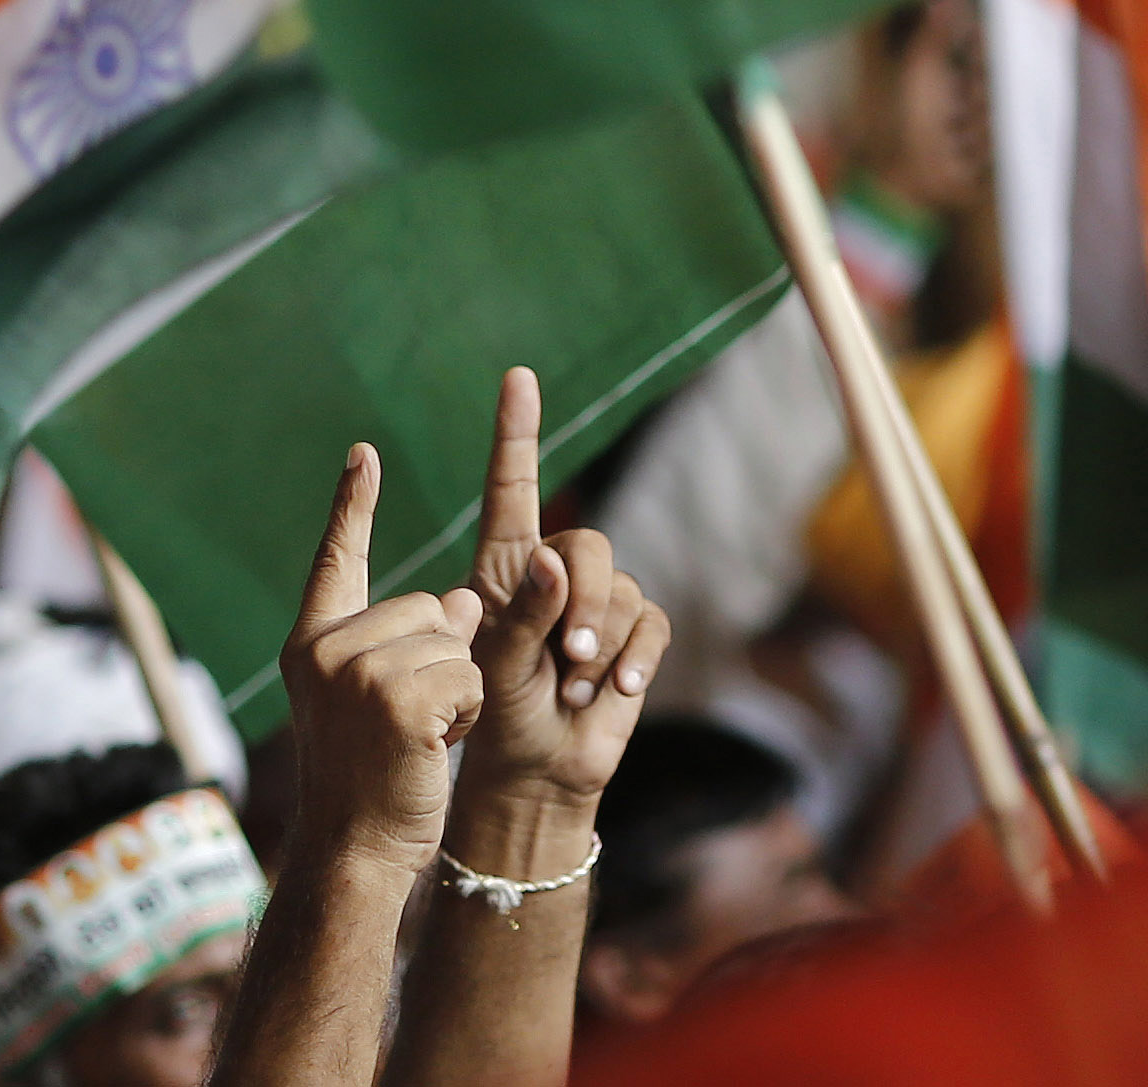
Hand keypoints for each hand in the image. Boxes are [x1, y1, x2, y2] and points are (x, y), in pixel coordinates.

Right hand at [279, 443, 485, 881]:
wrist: (353, 854)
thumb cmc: (369, 780)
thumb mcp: (378, 698)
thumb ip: (408, 641)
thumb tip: (461, 596)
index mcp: (311, 642)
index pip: (338, 559)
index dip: (354, 505)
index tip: (366, 453)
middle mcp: (326, 648)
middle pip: (425, 605)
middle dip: (441, 657)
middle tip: (409, 722)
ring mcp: (358, 672)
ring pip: (453, 642)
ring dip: (459, 690)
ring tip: (420, 740)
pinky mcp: (398, 699)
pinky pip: (467, 675)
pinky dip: (468, 711)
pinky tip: (435, 748)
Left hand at [460, 367, 669, 819]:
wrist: (537, 771)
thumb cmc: (499, 714)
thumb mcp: (495, 664)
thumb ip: (522, 614)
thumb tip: (550, 561)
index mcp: (504, 565)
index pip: (510, 487)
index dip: (516, 431)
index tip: (517, 376)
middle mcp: (552, 572)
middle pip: (585, 544)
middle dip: (583, 599)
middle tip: (569, 656)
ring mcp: (596, 604)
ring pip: (620, 587)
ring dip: (602, 643)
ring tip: (574, 689)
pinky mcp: (633, 637)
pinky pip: (651, 623)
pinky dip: (636, 657)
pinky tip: (617, 691)